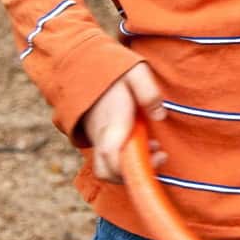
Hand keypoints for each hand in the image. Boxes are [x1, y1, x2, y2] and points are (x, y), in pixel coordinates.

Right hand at [81, 62, 167, 182]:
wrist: (79, 66)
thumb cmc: (110, 70)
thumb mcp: (134, 71)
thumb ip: (148, 91)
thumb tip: (160, 115)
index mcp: (110, 123)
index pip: (112, 157)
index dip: (131, 167)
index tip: (158, 153)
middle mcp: (100, 136)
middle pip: (107, 172)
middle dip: (132, 174)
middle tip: (158, 155)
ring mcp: (97, 139)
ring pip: (109, 167)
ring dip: (132, 164)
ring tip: (156, 146)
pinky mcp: (100, 138)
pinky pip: (110, 158)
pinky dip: (127, 157)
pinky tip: (144, 140)